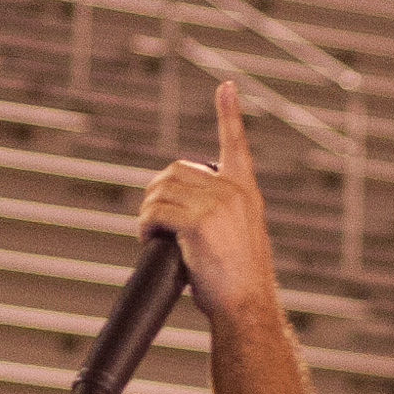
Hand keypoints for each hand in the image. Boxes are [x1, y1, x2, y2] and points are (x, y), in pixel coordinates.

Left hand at [134, 83, 276, 322]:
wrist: (247, 306)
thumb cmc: (240, 283)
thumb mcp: (240, 238)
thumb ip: (219, 213)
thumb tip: (177, 207)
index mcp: (245, 192)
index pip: (236, 144)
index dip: (229, 113)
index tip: (226, 87)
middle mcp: (233, 191)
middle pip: (177, 172)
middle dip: (159, 194)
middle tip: (155, 224)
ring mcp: (216, 204)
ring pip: (162, 191)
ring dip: (149, 212)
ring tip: (153, 236)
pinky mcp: (198, 222)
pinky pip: (157, 212)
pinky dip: (146, 226)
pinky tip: (150, 240)